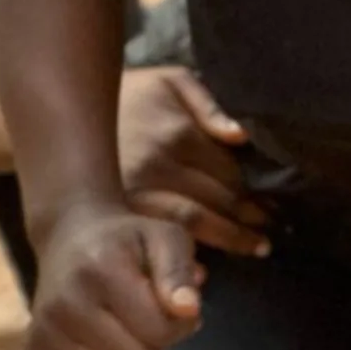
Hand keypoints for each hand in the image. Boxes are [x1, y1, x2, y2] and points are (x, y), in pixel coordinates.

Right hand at [29, 203, 202, 349]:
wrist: (69, 235)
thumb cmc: (128, 238)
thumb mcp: (165, 236)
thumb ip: (179, 271)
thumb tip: (188, 310)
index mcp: (101, 271)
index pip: (158, 331)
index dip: (180, 324)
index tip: (177, 306)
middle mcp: (64, 303)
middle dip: (155, 342)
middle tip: (149, 314)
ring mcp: (44, 331)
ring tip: (126, 322)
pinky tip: (103, 336)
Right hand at [116, 67, 270, 257]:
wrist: (73, 112)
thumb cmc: (134, 95)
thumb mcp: (173, 81)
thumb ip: (210, 104)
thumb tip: (241, 136)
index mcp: (175, 134)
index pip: (229, 171)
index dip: (256, 190)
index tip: (277, 207)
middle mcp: (156, 165)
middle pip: (215, 198)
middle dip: (249, 217)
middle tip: (272, 232)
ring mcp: (135, 192)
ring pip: (192, 222)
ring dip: (229, 238)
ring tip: (256, 247)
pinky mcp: (121, 212)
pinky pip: (160, 238)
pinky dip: (186, 255)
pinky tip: (207, 268)